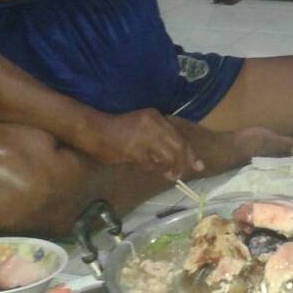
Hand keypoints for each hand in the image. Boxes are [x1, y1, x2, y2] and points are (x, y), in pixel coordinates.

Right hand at [89, 108, 203, 179]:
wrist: (94, 130)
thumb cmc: (118, 131)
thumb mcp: (143, 128)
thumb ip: (159, 139)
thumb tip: (178, 158)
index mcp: (156, 116)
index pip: (179, 136)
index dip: (190, 153)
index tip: (198, 165)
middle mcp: (152, 123)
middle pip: (177, 147)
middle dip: (182, 163)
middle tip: (179, 175)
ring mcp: (143, 136)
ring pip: (167, 157)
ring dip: (169, 169)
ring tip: (167, 175)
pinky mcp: (134, 149)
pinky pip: (150, 164)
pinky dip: (150, 168)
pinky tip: (143, 166)